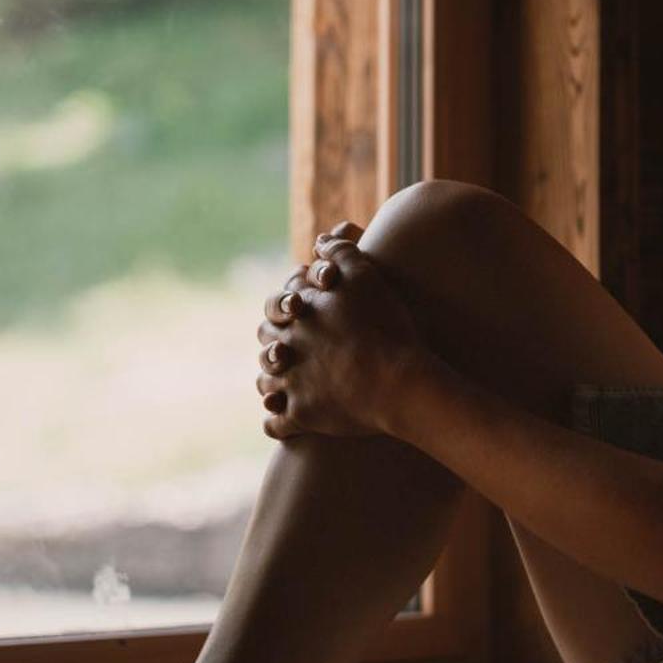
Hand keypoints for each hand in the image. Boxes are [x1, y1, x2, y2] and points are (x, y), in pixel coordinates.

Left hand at [254, 220, 432, 440]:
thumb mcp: (366, 277)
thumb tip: (322, 238)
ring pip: (266, 380)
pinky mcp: (299, 416)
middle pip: (266, 340)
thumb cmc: (385, 326)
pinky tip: (284, 422)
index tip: (302, 309)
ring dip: (272, 380)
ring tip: (283, 384)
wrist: (396, 380)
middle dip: (274, 340)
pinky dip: (278, 423)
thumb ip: (341, 252)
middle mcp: (287, 345)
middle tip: (288, 345)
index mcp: (299, 312)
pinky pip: (276, 423)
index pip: (279, 304)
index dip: (289, 305)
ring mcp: (290, 383)